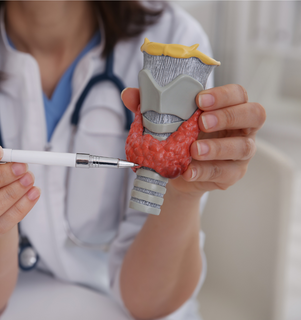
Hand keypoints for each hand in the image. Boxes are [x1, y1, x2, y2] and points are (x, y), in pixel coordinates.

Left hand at [121, 84, 265, 196]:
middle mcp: (241, 127)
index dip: (223, 94)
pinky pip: (226, 172)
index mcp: (228, 107)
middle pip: (254, 114)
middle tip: (202, 122)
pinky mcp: (233, 174)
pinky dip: (205, 171)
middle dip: (228, 116)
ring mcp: (241, 152)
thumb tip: (128, 93)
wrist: (174, 172)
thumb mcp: (163, 120)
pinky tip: (189, 171)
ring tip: (194, 150)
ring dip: (218, 147)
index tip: (199, 99)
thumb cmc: (176, 137)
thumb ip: (148, 106)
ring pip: (243, 146)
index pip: (238, 94)